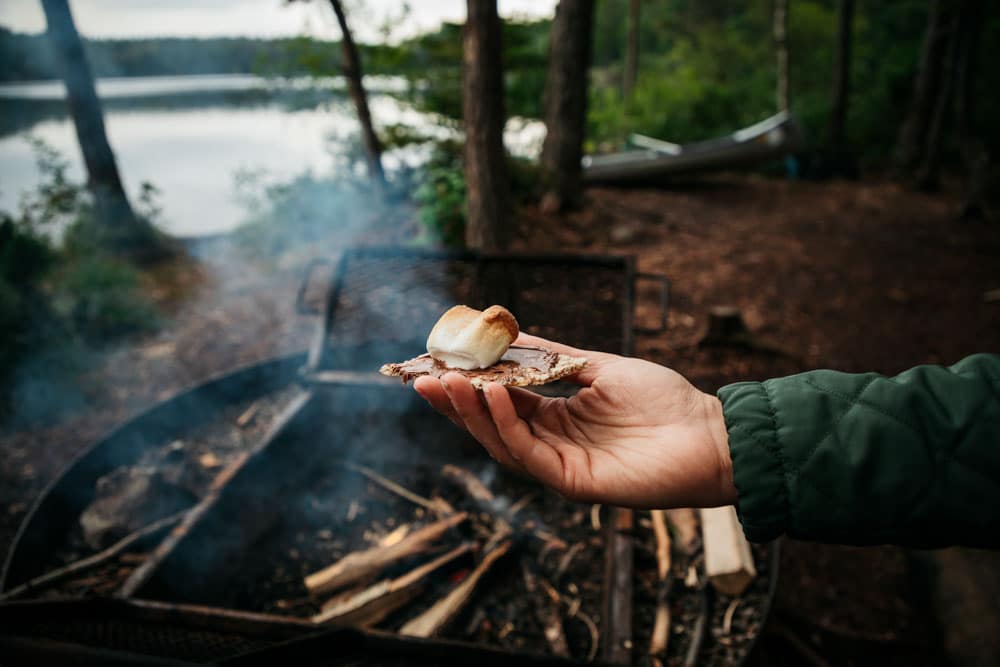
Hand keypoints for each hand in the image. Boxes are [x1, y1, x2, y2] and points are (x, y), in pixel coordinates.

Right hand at [413, 334, 736, 508]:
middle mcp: (550, 443)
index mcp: (556, 417)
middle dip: (453, 402)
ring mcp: (559, 465)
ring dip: (470, 412)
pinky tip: (493, 393)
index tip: (435, 362)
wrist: (708, 434)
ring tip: (447, 381)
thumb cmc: (663, 400)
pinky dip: (505, 423)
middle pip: (488, 425)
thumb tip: (509, 334)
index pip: (498, 402)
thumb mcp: (599, 366)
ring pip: (500, 441)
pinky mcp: (572, 482)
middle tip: (420, 377)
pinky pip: (527, 452)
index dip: (466, 385)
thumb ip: (553, 356)